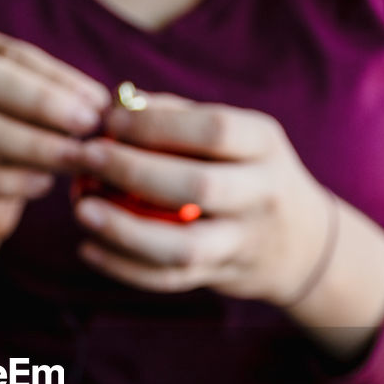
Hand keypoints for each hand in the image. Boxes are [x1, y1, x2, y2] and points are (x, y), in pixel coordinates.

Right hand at [0, 28, 109, 243]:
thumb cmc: (19, 143)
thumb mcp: (38, 113)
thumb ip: (63, 101)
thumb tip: (103, 105)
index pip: (12, 55)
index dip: (58, 78)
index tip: (100, 102)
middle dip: (40, 101)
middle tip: (87, 124)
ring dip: (33, 143)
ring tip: (74, 158)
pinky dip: (10, 181)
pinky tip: (44, 185)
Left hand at [72, 92, 336, 306]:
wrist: (302, 243)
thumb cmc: (250, 172)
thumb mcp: (237, 136)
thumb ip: (181, 116)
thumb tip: (116, 103)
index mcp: (264, 146)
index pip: (213, 130)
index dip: (156, 124)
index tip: (109, 120)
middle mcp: (262, 195)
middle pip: (197, 187)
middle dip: (133, 171)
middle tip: (86, 157)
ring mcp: (243, 242)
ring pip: (183, 247)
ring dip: (125, 231)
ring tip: (81, 210)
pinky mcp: (221, 276)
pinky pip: (169, 279)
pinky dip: (124, 267)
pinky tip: (88, 248)